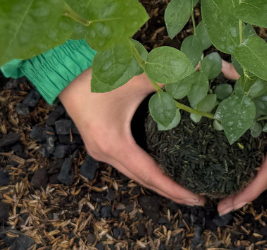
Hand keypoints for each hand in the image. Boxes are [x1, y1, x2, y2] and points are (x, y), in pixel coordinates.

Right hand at [60, 68, 204, 206]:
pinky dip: (144, 170)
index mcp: (115, 143)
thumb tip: (200, 68)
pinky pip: (126, 163)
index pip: (150, 175)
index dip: (174, 189)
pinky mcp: (99, 142)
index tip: (196, 198)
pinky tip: (160, 168)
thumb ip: (169, 76)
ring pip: (133, 173)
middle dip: (169, 191)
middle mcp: (105, 152)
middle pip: (142, 179)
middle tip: (197, 199)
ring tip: (183, 187)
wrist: (66, 70)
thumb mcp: (136, 78)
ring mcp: (100, 149)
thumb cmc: (97, 75)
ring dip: (156, 181)